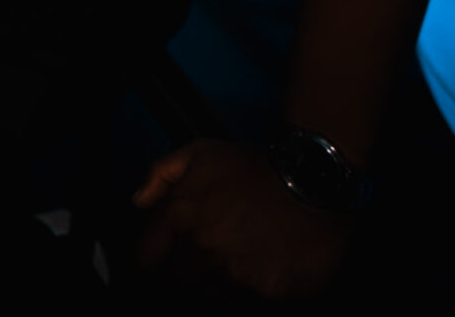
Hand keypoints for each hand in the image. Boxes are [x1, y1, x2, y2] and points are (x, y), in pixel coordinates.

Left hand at [133, 139, 350, 301]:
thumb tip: (140, 201)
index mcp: (181, 216)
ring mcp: (236, 275)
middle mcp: (204, 249)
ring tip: (236, 264)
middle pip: (176, 284)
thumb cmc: (257, 167)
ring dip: (216, 287)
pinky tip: (260, 272)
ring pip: (209, 299)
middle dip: (183, 278)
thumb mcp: (201, 152)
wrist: (314, 179)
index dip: (149, 264)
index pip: (145, 259)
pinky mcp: (267, 293)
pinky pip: (247, 304)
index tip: (158, 265)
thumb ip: (160, 174)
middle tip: (204, 265)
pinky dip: (250, 295)